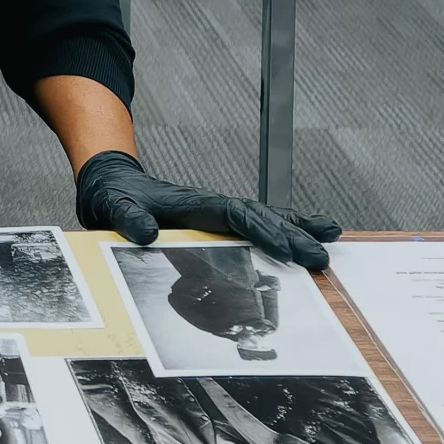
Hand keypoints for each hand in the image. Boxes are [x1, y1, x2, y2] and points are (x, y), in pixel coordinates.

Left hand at [72, 150, 339, 269]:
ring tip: (330, 239)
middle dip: (293, 236)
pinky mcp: (218, 222)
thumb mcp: (114, 209)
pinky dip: (283, 229)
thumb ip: (128, 220)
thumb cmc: (115, 198)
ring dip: (297, 229)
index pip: (237, 215)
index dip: (263, 232)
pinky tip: (306, 236)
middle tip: (321, 257)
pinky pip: (257, 225)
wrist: (113, 185)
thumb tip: (147, 233)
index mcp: (195, 203)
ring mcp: (218, 213)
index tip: (287, 250)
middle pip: (262, 216)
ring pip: (266, 218)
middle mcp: (214, 205)